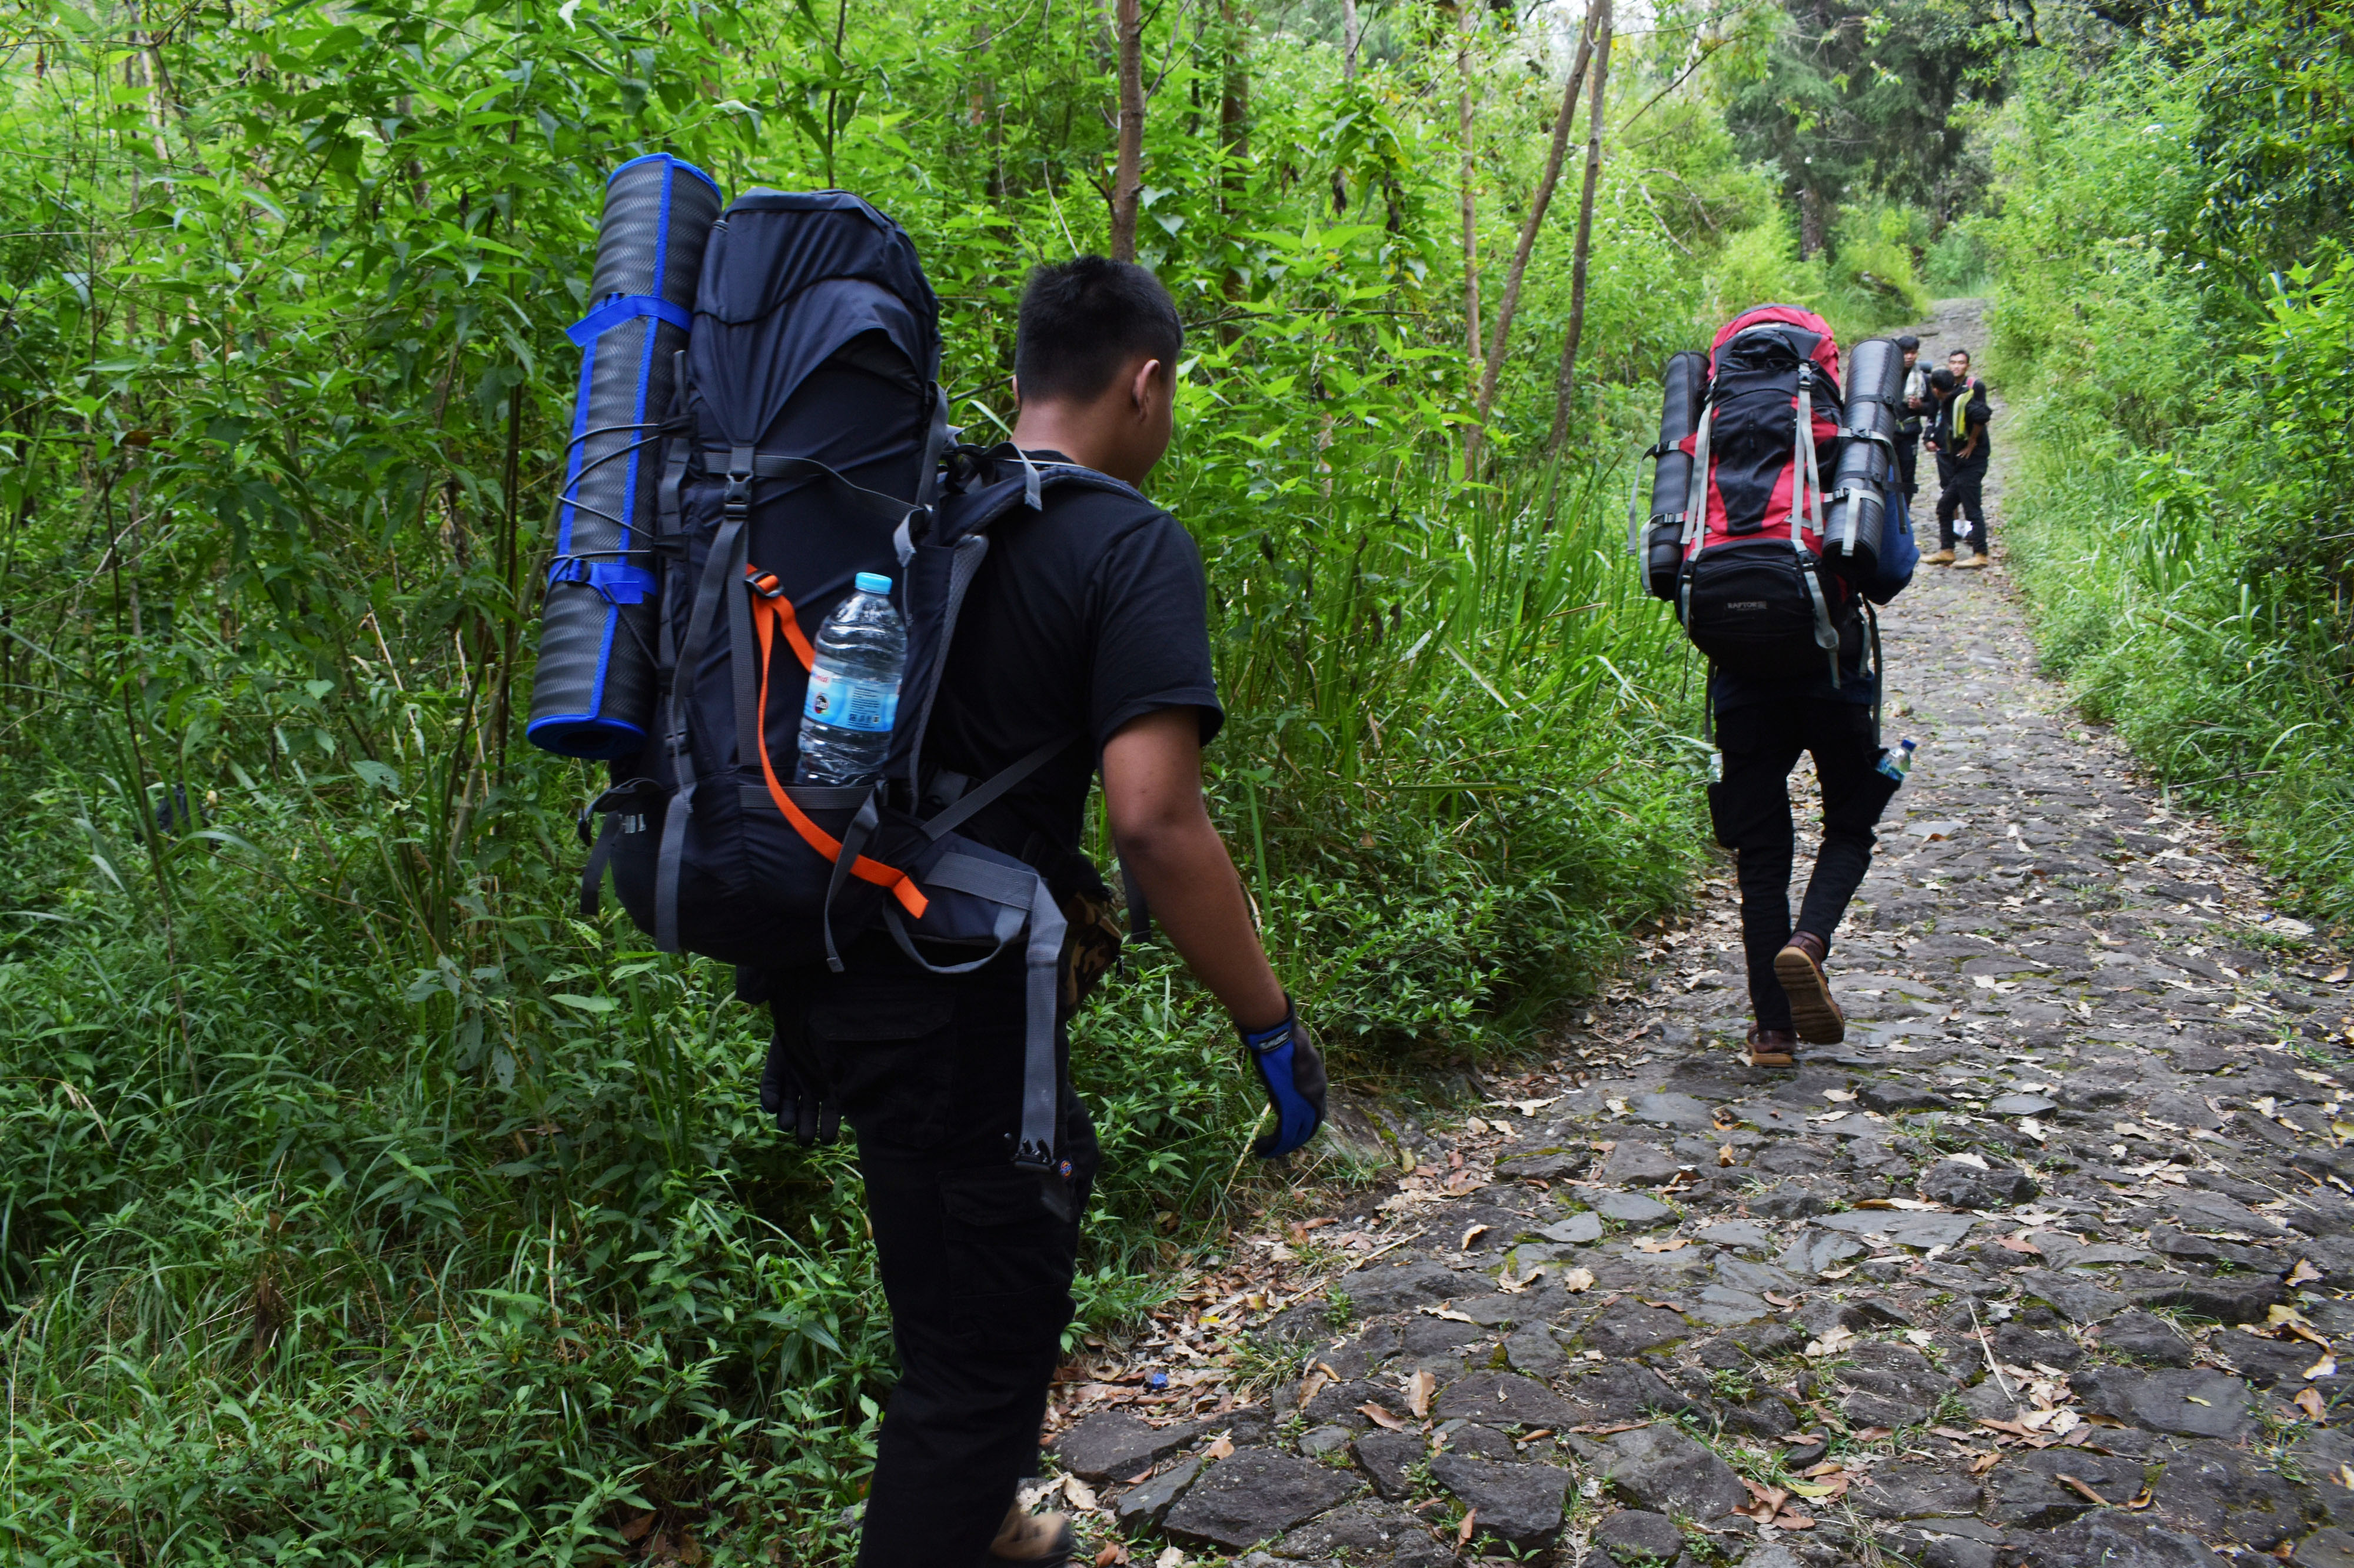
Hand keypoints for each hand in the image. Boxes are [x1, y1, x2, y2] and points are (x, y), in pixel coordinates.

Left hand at [761, 1023, 839, 1146]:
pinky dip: (770, 1096)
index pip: (830, 1108)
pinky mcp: (776, 1063)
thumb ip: (841, 1079)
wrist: (809, 1002)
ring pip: (788, 1101)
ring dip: (786, 1116)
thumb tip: (844, 1102)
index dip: (827, 1125)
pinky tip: (772, 1107)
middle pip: (807, 1109)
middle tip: (804, 1141)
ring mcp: (793, 1071)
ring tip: (787, 1127)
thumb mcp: (840, 1056)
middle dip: (805, 1126)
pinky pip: (771, 1084)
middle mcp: (812, 1079)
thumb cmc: (833, 1029)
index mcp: (833, 1079)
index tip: (826, 1139)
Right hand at [1239, 1003, 1326, 1157]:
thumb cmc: (1284, 1039)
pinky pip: (1284, 1134)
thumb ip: (1296, 1068)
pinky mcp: (1288, 1107)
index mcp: (1318, 1085)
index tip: (1293, 1133)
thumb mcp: (1297, 1056)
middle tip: (1279, 1148)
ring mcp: (1303, 1103)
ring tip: (1265, 1151)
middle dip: (1295, 1141)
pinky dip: (1273, 1145)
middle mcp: (1316, 1097)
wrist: (1279, 1036)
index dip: (1306, 1127)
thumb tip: (1288, 1065)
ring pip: (1295, 1135)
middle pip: (1309, 1129)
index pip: (1317, 1115)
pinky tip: (1260, 1148)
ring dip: (1281, 1147)